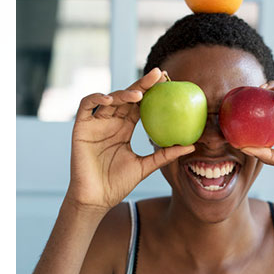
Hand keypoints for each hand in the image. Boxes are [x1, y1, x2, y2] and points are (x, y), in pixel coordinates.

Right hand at [67, 68, 194, 210]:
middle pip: (126, 97)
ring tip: (139, 95)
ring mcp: (95, 124)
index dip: (151, 92)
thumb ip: (165, 154)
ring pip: (108, 99)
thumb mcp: (146, 166)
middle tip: (157, 74)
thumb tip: (192, 145)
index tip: (167, 81)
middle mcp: (110, 122)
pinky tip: (109, 100)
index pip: (139, 105)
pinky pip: (85, 106)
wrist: (96, 199)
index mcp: (124, 128)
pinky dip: (96, 98)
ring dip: (123, 93)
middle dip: (141, 84)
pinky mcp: (81, 128)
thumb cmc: (119, 184)